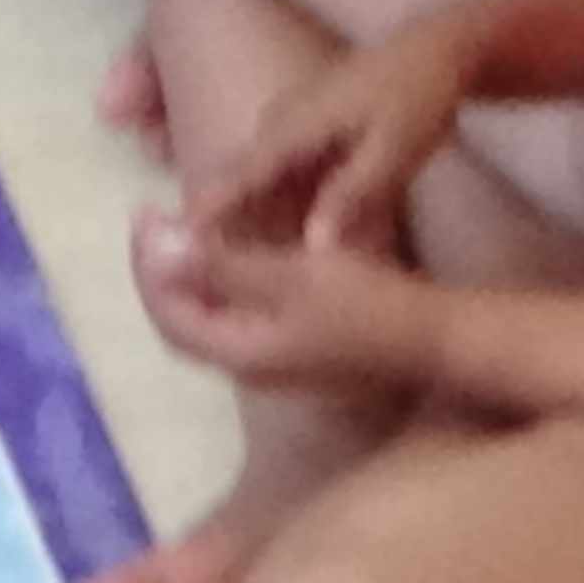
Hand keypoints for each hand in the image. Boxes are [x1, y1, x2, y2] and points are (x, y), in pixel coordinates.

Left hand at [133, 207, 446, 390]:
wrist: (436, 339)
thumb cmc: (367, 304)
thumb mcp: (292, 276)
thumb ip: (224, 267)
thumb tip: (162, 251)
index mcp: (240, 355)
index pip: (168, 312)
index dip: (148, 263)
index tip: (147, 213)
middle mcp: (248, 369)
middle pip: (180, 318)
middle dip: (160, 268)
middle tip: (155, 217)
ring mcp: (272, 365)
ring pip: (208, 317)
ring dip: (188, 274)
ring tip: (181, 227)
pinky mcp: (294, 352)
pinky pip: (236, 316)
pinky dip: (220, 282)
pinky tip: (228, 251)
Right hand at [193, 8, 486, 254]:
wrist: (439, 48)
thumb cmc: (419, 98)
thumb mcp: (393, 151)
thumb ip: (351, 198)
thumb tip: (313, 246)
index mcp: (295, 128)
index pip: (239, 173)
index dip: (209, 205)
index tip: (180, 236)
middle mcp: (281, 120)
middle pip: (242, 174)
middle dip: (226, 213)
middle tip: (216, 258)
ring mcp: (292, 116)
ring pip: (261, 170)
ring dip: (255, 205)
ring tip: (247, 246)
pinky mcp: (308, 119)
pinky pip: (279, 163)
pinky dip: (278, 191)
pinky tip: (291, 217)